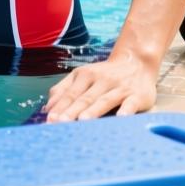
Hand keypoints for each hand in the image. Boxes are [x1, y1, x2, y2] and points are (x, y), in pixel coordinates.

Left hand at [41, 51, 157, 121]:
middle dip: (71, 111)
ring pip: (104, 100)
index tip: (50, 119)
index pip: (70, 93)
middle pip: (84, 98)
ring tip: (82, 121)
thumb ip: (63, 89)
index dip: (59, 107)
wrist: (136, 62)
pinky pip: (130, 104)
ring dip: (93, 111)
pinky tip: (120, 118)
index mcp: (85, 75)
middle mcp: (101, 80)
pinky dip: (126, 110)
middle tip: (60, 123)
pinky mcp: (137, 95)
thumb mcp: (82, 76)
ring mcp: (119, 87)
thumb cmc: (105, 74)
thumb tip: (47, 108)